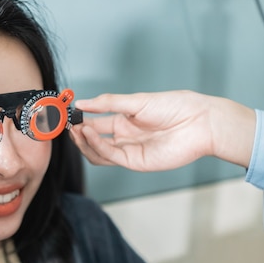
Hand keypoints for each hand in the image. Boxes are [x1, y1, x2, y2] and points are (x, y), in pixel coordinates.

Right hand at [70, 90, 255, 171]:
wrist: (199, 121)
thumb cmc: (174, 106)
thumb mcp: (136, 101)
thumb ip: (108, 103)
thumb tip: (82, 102)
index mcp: (124, 121)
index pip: (95, 123)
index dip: (79, 120)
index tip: (65, 114)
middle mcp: (125, 137)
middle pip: (93, 140)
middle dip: (77, 133)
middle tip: (64, 125)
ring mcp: (130, 150)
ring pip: (98, 152)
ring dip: (83, 142)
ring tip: (74, 130)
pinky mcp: (136, 161)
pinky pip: (111, 156)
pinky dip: (97, 146)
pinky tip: (88, 134)